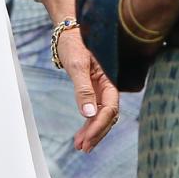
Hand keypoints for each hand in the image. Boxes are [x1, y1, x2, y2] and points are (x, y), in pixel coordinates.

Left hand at [55, 27, 120, 152]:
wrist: (68, 29)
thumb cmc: (74, 42)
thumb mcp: (77, 63)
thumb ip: (83, 88)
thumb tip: (87, 114)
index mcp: (109, 78)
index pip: (110, 108)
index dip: (99, 125)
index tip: (87, 138)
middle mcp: (108, 85)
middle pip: (108, 116)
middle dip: (97, 133)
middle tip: (83, 148)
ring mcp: (101, 88)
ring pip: (101, 115)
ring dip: (92, 131)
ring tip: (80, 146)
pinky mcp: (93, 89)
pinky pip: (94, 110)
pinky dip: (88, 123)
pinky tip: (81, 134)